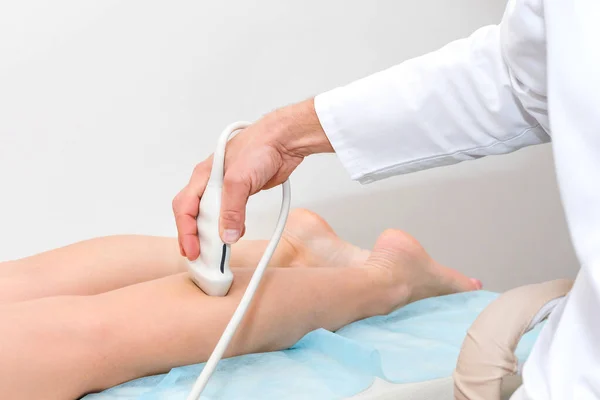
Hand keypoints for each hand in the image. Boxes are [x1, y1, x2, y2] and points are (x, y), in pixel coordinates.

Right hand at [173, 99, 332, 260]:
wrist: (284, 141)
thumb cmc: (259, 147)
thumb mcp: (240, 180)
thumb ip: (232, 209)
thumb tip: (226, 236)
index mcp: (203, 177)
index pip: (185, 208)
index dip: (186, 232)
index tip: (192, 251)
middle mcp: (210, 183)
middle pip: (193, 215)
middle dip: (194, 237)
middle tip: (199, 257)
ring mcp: (225, 188)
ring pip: (210, 216)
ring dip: (211, 234)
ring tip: (214, 253)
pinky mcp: (241, 193)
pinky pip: (229, 215)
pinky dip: (228, 227)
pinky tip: (233, 235)